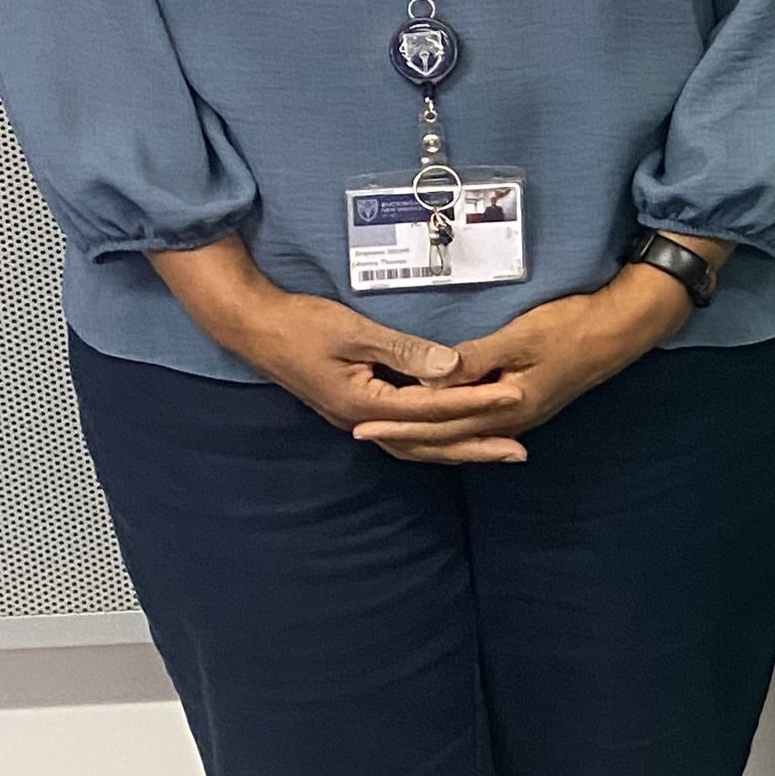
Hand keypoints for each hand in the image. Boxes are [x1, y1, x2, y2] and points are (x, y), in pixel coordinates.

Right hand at [179, 273, 487, 441]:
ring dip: (460, 449)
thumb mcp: (354, 331)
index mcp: (365, 404)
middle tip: (520, 450)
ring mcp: (360, 421)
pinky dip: (436, 439)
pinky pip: (407, 434)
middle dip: (477, 446)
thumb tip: (452, 366)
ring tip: (500, 451)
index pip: (434, 408)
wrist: (254, 329)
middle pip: (431, 443)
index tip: (514, 398)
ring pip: (419, 445)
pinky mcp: (360, 412)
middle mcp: (364, 422)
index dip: (477, 402)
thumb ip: (403, 350)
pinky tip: (458, 437)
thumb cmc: (301, 324)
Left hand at [349, 271, 693, 463]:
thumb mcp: (521, 337)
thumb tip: (434, 377)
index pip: (440, 419)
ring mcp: (520, 416)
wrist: (619, 332)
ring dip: (424, 438)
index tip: (361, 422)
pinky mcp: (525, 407)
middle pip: (446, 436)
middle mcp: (510, 420)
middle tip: (360, 434)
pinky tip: (439, 429)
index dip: (399, 420)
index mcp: (506, 405)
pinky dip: (449, 431)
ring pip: (460, 436)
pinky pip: (474, 427)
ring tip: (389, 436)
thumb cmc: (571, 327)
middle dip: (402, 435)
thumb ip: (476, 359)